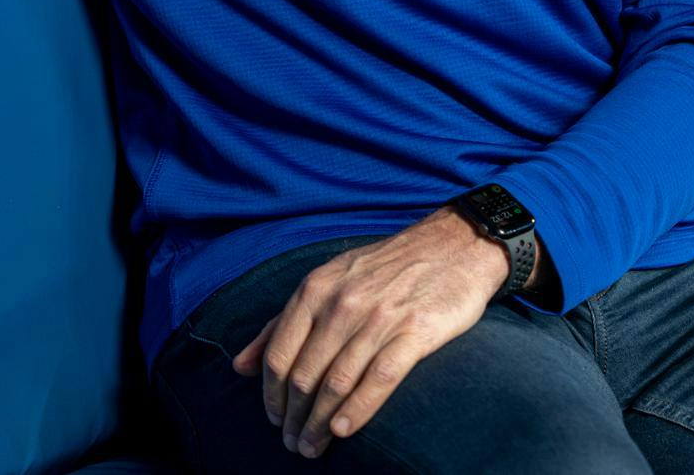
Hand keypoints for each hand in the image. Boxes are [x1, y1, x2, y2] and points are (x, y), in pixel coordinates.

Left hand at [230, 206, 509, 458]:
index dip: (271, 396)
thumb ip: (282, 322)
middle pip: (304, 375)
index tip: (275, 420)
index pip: (279, 354)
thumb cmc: (386, 267)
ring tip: (313, 448)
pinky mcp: (415, 331)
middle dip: (293, 418)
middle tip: (294, 445)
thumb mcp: (328, 280)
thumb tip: (239, 366)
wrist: (454, 244)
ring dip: (319, 423)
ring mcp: (380, 317)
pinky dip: (358, 409)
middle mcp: (343, 302)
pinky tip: (342, 430)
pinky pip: (380, 378)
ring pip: (337, 382)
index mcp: (316, 289)